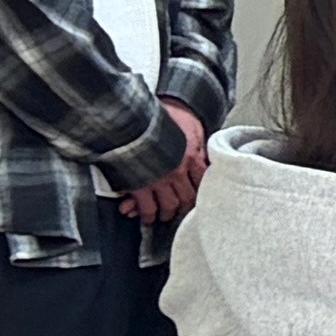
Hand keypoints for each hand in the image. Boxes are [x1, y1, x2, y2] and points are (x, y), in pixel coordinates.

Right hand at [115, 101, 209, 223]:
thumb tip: (205, 158)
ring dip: (168, 213)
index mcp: (192, 156)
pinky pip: (147, 207)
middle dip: (186, 207)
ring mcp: (159, 180)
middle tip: (181, 211)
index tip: (202, 195)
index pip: (205, 180)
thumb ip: (197, 145)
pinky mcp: (140, 185)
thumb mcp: (187, 127)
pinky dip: (147, 215)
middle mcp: (178, 171)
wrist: (130, 117)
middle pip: (189, 197)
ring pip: (170, 205)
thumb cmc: (159, 119)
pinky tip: (147, 218)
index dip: (204, 190)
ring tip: (164, 216)